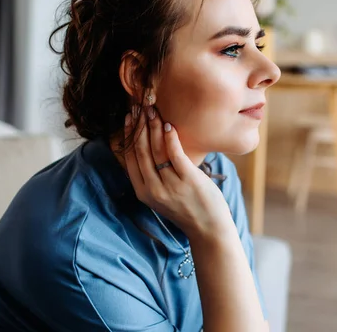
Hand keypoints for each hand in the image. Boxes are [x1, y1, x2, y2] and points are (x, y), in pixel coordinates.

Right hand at [123, 105, 232, 239]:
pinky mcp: (188, 180)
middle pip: (140, 151)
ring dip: (152, 128)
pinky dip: (170, 138)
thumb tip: (146, 148)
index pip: (130, 159)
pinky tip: (168, 125)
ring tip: (152, 111)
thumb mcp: (160, 196)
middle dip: (138, 127)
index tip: (129, 119)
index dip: (128, 136)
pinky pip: (175, 154)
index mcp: (143, 192)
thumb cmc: (186, 208)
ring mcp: (170, 185)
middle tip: (138, 108)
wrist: (208, 229)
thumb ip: (151, 177)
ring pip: (156, 150)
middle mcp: (153, 189)